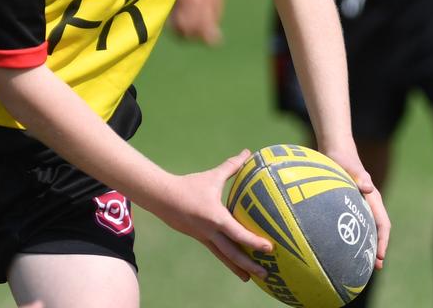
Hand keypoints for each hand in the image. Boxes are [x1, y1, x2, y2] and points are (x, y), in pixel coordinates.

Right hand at [148, 149, 272, 281]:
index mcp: (215, 217)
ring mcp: (204, 237)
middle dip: (249, 264)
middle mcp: (210, 231)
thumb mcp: (211, 177)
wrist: (162, 197)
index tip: (270, 248)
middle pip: (232, 253)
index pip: (238, 233)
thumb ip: (231, 166)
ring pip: (224, 256)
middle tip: (265, 273)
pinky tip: (236, 265)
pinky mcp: (200, 238)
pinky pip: (217, 251)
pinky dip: (228, 260)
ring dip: (238, 268)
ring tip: (250, 278)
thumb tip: (248, 153)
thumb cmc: (189, 185)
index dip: (254, 241)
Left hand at [319, 146, 389, 270]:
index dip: (382, 240)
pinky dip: (354, 236)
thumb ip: (357, 174)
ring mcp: (360, 204)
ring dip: (366, 244)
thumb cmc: (341, 157)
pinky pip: (355, 224)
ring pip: (367, 228)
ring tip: (361, 263)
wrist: (335, 149)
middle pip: (377, 230)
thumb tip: (367, 187)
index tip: (379, 256)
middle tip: (374, 267)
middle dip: (377, 248)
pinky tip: (343, 246)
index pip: (382, 223)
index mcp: (371, 197)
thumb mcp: (347, 164)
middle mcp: (368, 203)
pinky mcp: (349, 204)